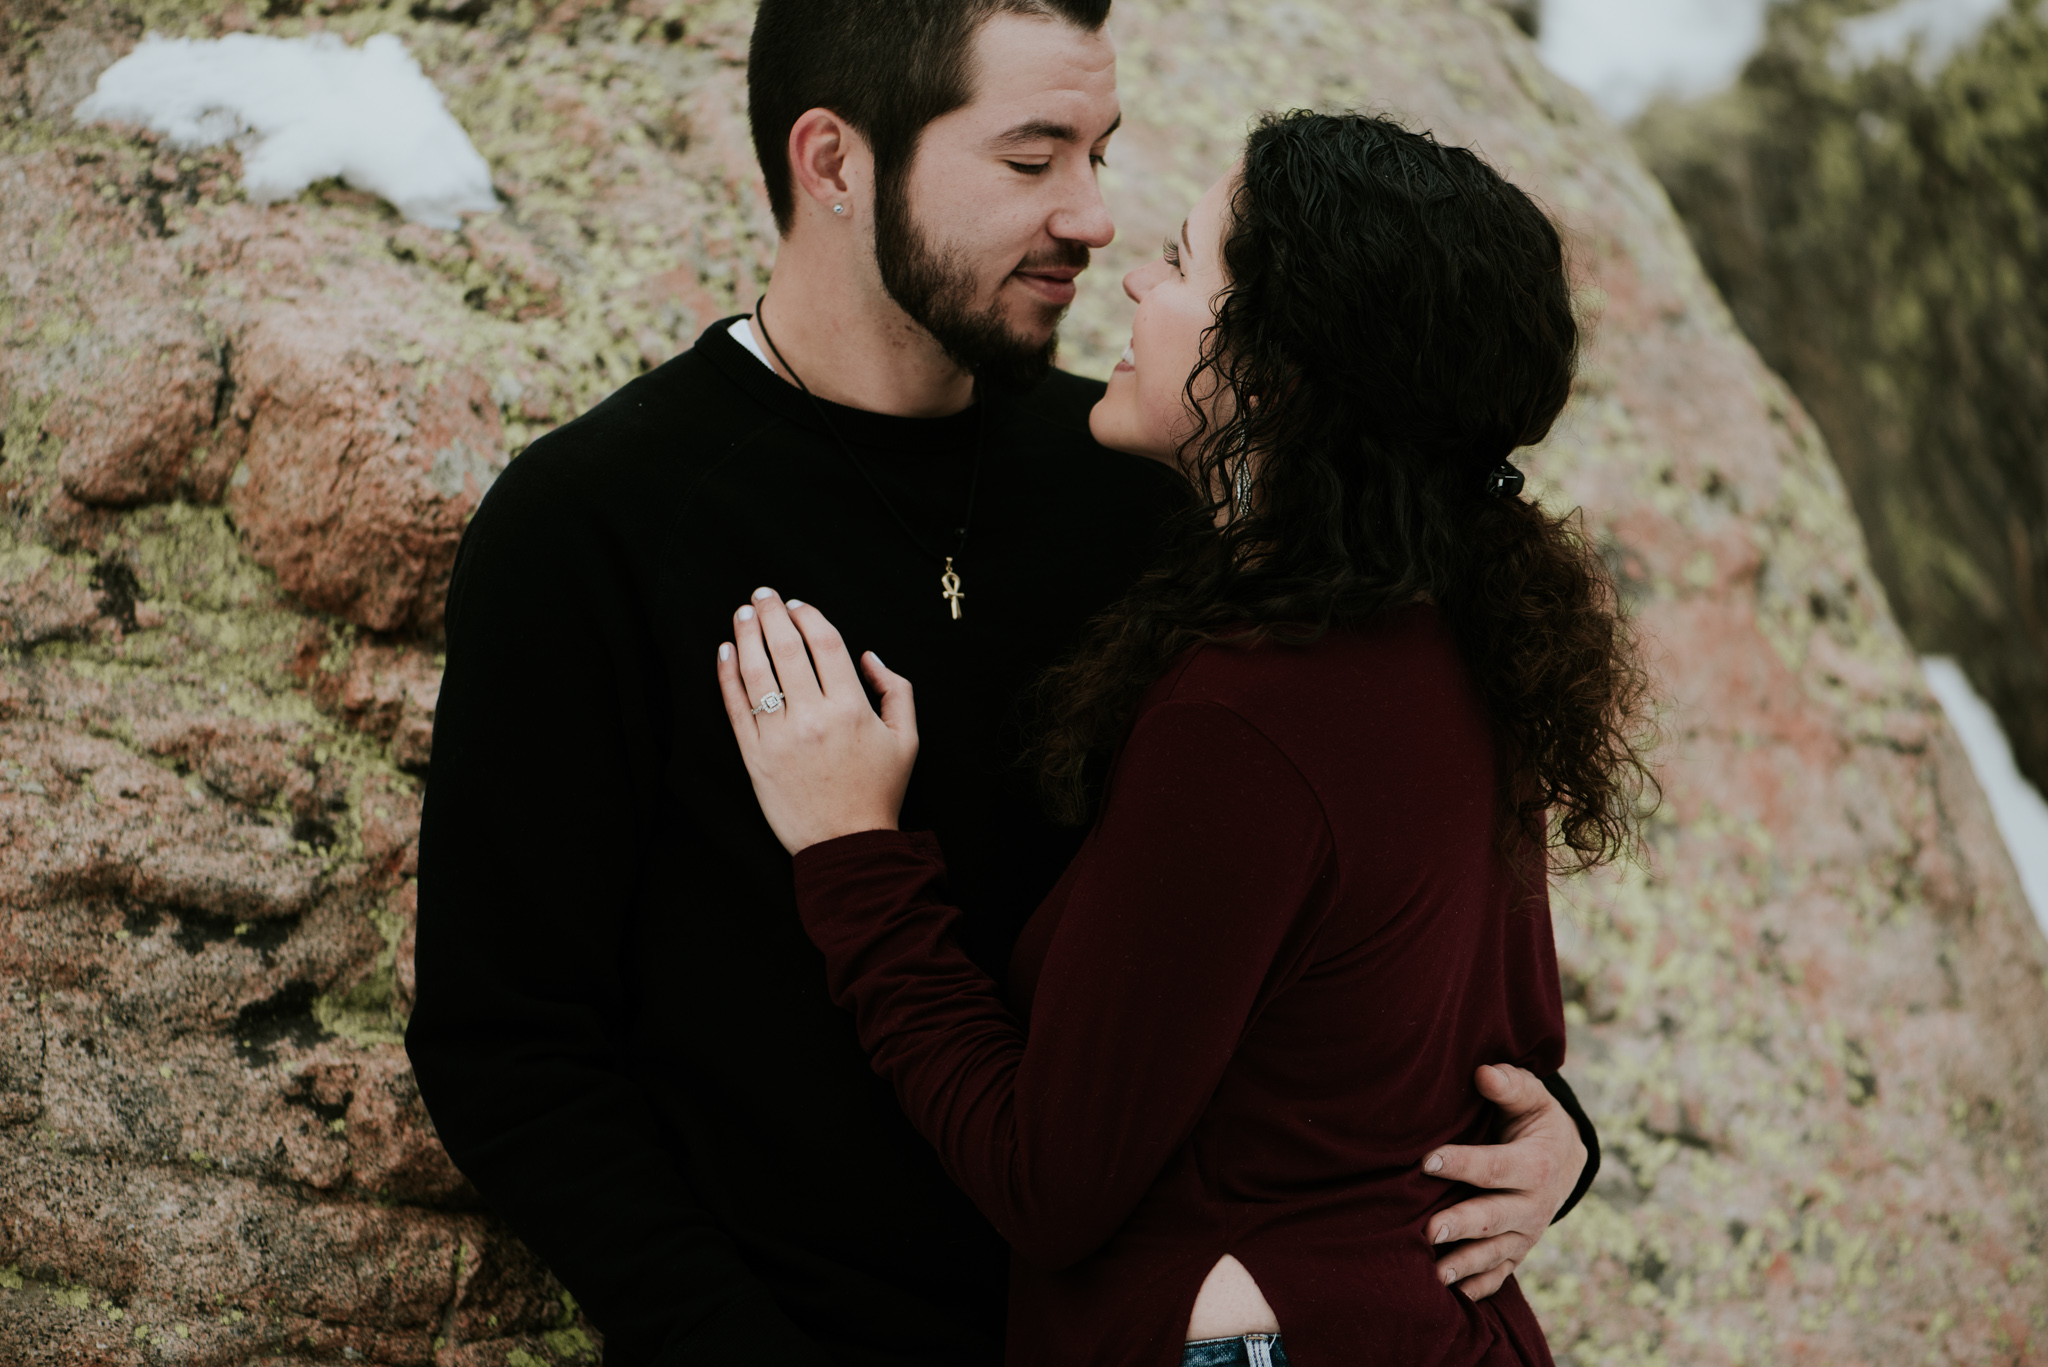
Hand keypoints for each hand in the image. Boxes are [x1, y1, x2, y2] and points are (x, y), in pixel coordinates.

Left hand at [716, 588, 918, 853]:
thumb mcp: (907, 739)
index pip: (825, 643)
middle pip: (787, 648)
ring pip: (757, 673)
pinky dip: (728, 676)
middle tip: (763, 594)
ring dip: (747, 635)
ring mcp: (780, 738)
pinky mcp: (755, 758)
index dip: (808, 615)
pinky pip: (736, 708)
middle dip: (772, 613)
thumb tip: (869, 656)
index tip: (797, 603)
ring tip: (744, 613)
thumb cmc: (878, 791)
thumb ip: (897, 690)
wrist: (847, 844)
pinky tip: (726, 651)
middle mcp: (813, 718)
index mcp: (852, 709)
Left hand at [1422, 1063, 1586, 1300]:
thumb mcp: (1532, 1097)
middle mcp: (1533, 1205)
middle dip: (1462, 1224)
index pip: (1495, 1166)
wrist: (1567, 1159)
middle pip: (1494, 1217)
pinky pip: (1500, 1274)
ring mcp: (1526, 1233)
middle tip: (1429, 1229)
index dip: (1462, 1164)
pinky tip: (1452, 1295)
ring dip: (1465, 1264)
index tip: (1427, 1161)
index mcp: (1536, 1165)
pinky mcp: (1517, 1251)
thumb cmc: (1535, 1120)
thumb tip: (1483, 1074)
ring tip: (1435, 1274)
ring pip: (1495, 1253)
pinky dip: (1479, 1286)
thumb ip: (1509, 1085)